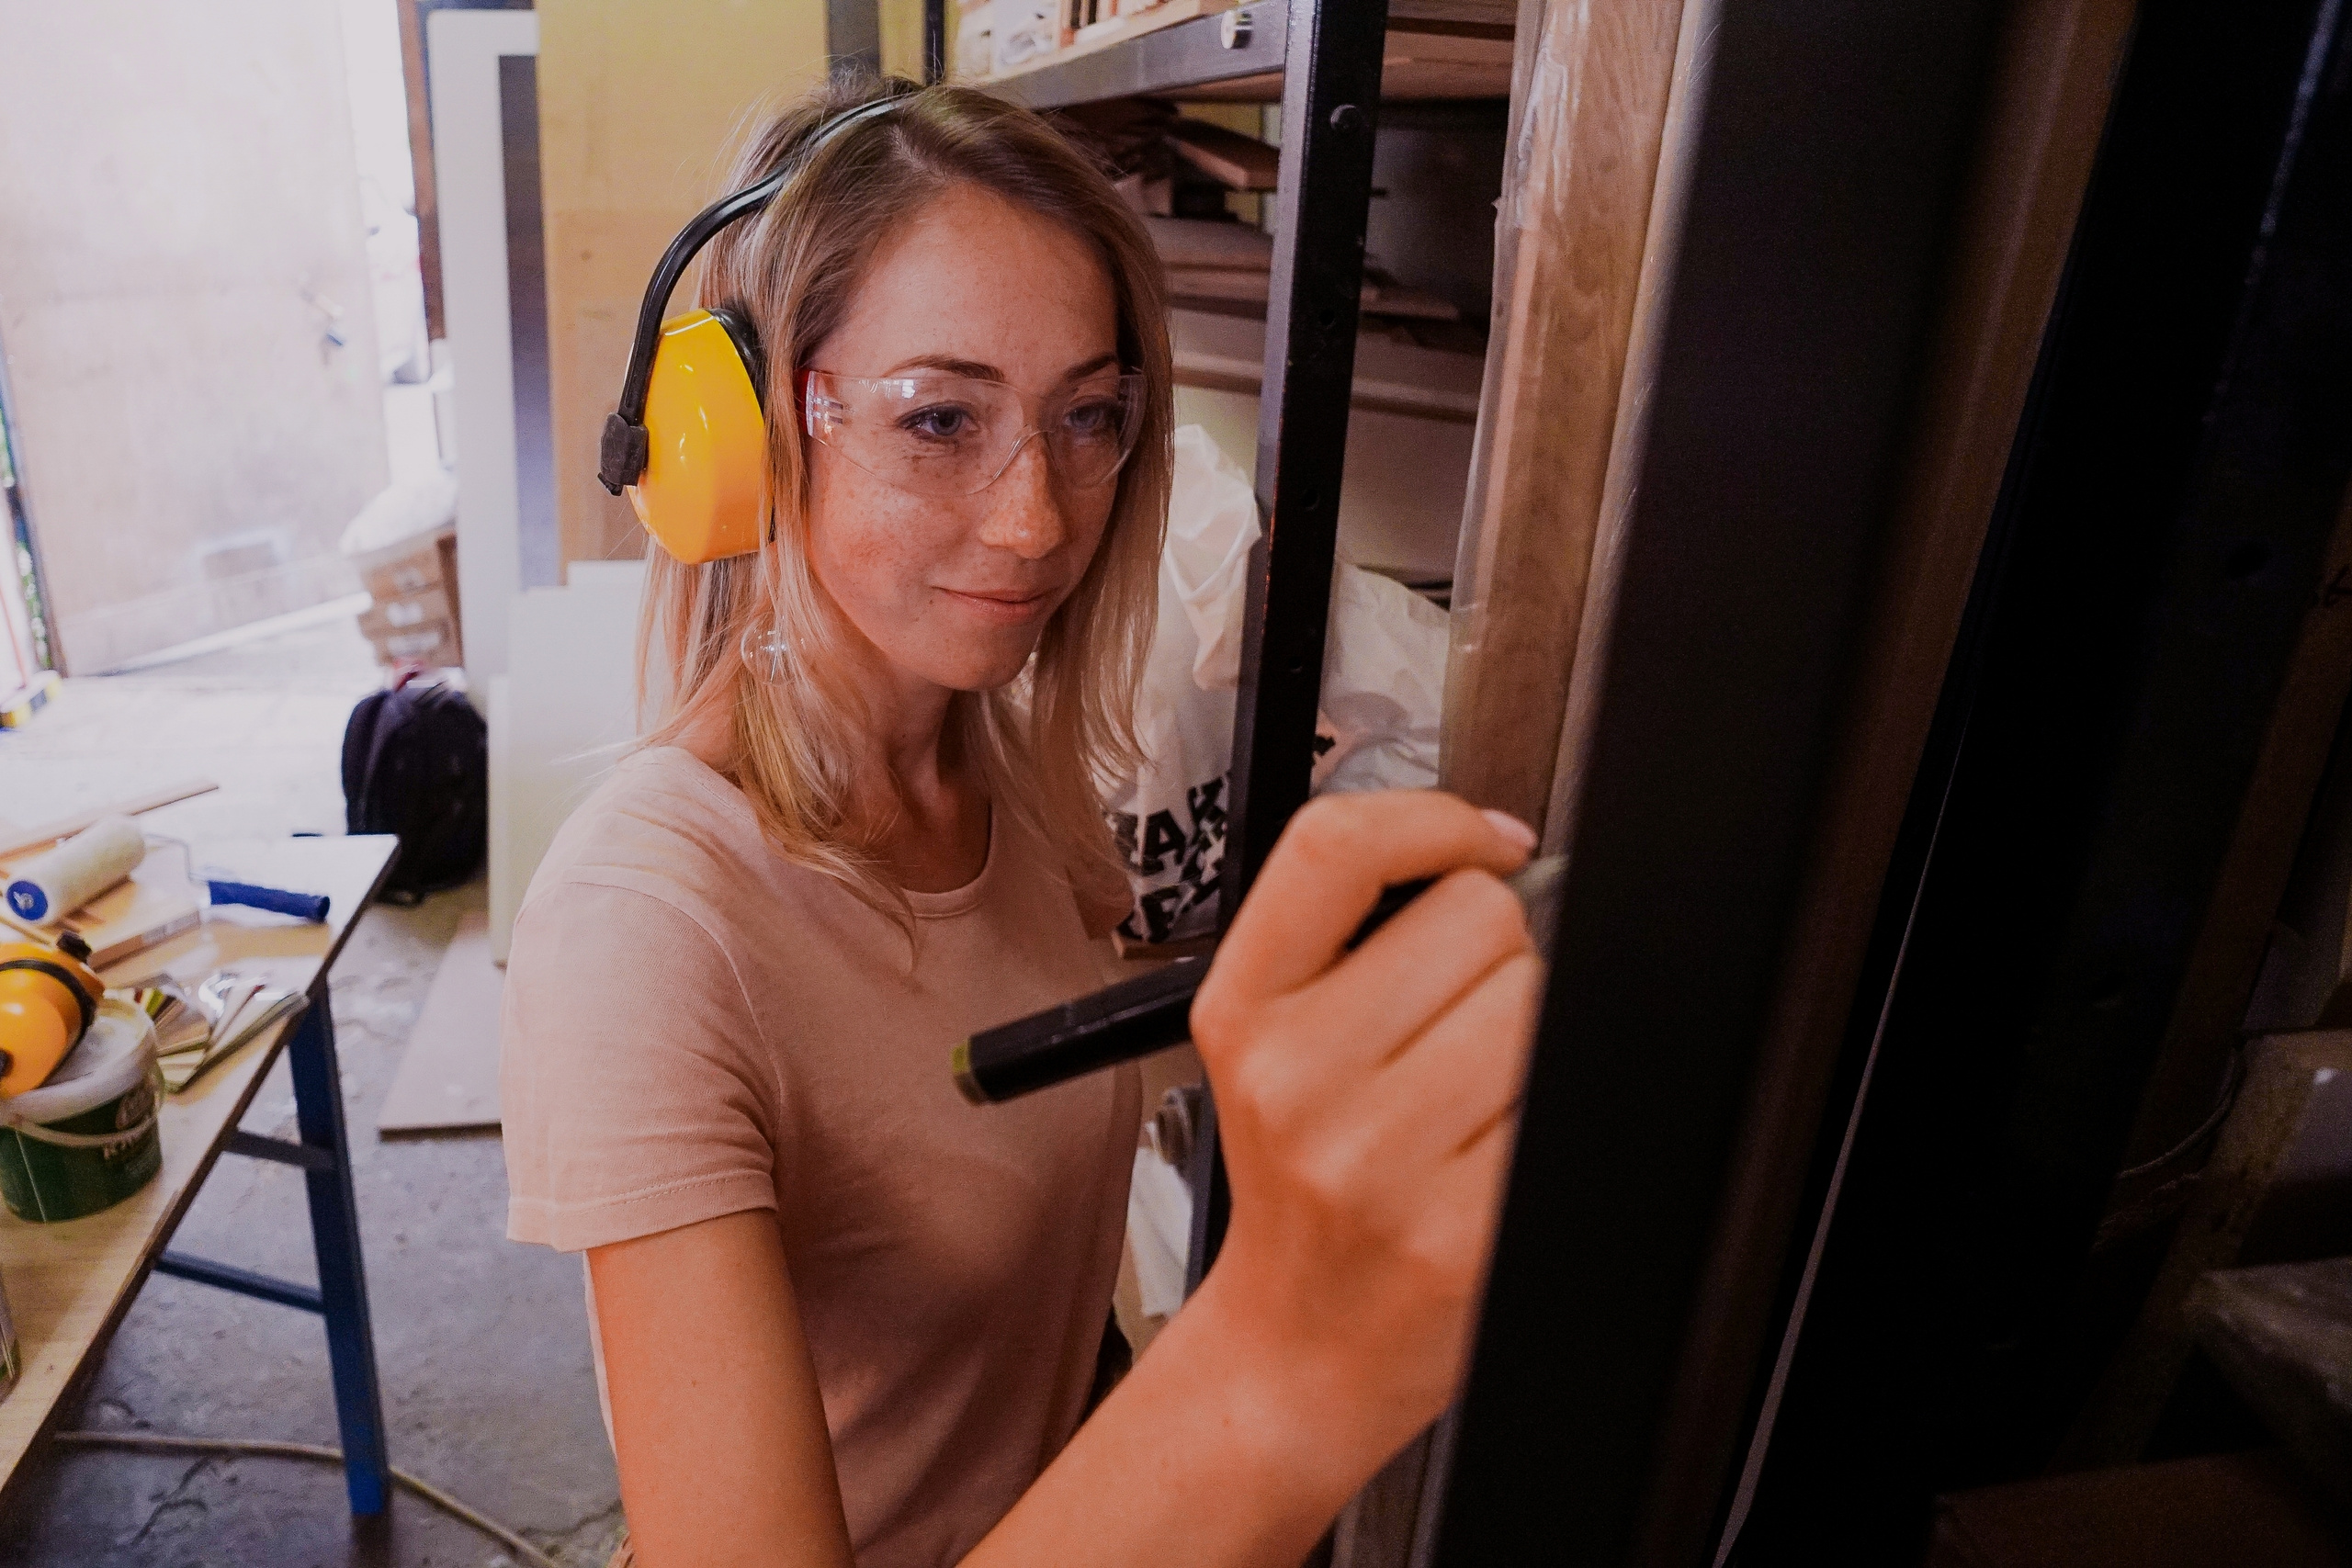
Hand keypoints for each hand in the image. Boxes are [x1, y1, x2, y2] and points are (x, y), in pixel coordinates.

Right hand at [1187, 790, 1541, 1475]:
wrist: (1299, 1345)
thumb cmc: (1303, 1184)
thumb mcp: (1268, 1044)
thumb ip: (1352, 937)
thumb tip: (1500, 852)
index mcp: (1243, 1014)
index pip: (1336, 847)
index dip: (1434, 820)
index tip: (1484, 847)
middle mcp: (1296, 1080)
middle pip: (1480, 917)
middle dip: (1493, 960)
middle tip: (1449, 1035)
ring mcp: (1376, 1162)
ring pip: (1535, 1001)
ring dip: (1528, 1038)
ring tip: (1471, 1101)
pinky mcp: (1461, 1232)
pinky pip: (1557, 1102)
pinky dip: (1546, 1115)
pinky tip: (1493, 1155)